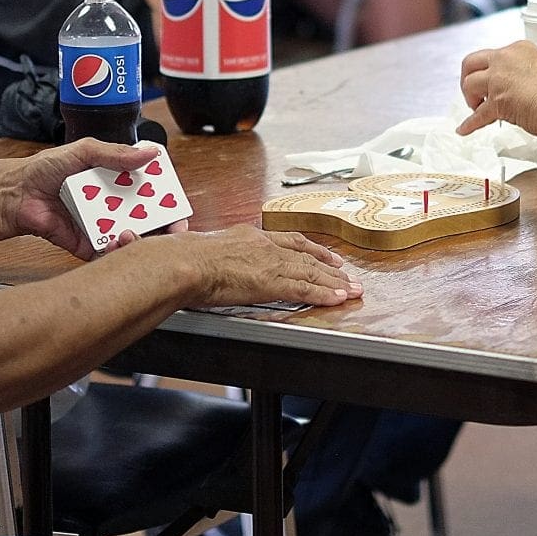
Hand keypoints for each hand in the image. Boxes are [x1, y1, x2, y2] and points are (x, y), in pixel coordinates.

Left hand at [7, 139, 175, 258]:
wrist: (16, 194)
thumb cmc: (45, 168)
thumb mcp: (84, 151)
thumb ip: (117, 153)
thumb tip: (150, 152)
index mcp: (115, 180)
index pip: (148, 191)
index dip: (166, 199)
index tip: (177, 206)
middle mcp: (112, 204)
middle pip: (145, 217)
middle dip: (162, 225)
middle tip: (173, 230)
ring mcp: (101, 225)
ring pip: (129, 235)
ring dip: (138, 238)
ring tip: (136, 234)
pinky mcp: (86, 244)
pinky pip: (106, 252)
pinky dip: (114, 251)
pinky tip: (117, 245)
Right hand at [171, 225, 361, 308]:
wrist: (185, 262)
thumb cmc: (184, 257)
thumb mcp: (203, 246)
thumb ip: (213, 252)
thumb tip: (201, 254)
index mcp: (249, 236)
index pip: (289, 240)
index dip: (311, 248)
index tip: (326, 255)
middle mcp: (265, 246)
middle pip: (306, 257)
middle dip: (330, 268)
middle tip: (349, 276)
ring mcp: (270, 264)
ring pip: (311, 273)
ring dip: (334, 283)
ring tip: (352, 290)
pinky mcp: (271, 283)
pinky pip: (304, 290)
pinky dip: (324, 294)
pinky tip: (337, 298)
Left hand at [455, 40, 536, 137]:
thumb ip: (530, 76)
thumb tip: (523, 92)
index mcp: (520, 49)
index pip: (495, 56)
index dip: (491, 70)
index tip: (492, 80)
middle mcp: (505, 59)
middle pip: (471, 62)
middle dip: (469, 76)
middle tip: (474, 90)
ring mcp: (498, 79)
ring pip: (468, 84)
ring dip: (470, 97)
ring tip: (475, 107)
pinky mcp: (496, 102)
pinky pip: (477, 115)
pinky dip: (469, 124)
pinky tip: (464, 128)